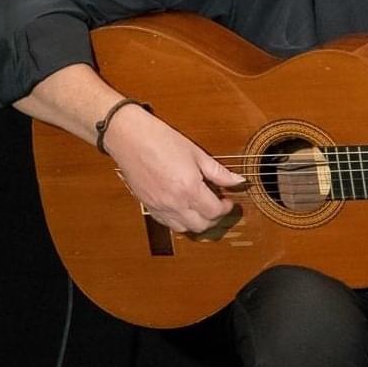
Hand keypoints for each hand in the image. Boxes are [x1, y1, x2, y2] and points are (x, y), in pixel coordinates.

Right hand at [102, 102, 245, 233]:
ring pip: (184, 228)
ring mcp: (159, 207)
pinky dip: (180, 221)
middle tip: (219, 205)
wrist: (129, 137)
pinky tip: (183, 207)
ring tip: (202, 208)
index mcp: (189, 189)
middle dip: (215, 218)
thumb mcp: (196, 153)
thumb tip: (238, 181)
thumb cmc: (161, 140)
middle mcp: (174, 203)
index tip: (228, 200)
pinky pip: (167, 224)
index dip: (226, 208)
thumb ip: (218, 172)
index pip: (215, 212)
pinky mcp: (148, 206)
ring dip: (197, 223)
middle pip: (202, 226)